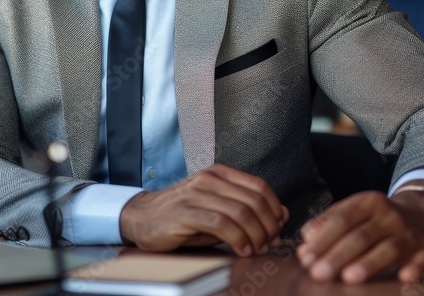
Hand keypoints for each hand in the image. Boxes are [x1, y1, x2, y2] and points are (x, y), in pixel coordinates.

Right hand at [119, 163, 288, 255]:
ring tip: (255, 248)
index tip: (276, 227)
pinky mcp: (186, 211)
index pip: (259, 186)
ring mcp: (197, 193)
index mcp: (220, 173)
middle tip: (268, 242)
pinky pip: (221, 223)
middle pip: (254, 201)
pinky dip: (237, 239)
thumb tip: (281, 214)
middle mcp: (210, 179)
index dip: (274, 209)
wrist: (142, 217)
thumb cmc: (182, 215)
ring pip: (241, 212)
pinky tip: (241, 249)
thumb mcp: (217, 207)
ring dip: (255, 236)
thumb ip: (245, 208)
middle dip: (268, 226)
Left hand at [295, 190, 423, 283]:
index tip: (305, 257)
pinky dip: (414, 268)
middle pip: (361, 236)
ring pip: (388, 249)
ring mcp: (409, 233)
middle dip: (338, 255)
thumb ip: (328, 222)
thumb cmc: (376, 217)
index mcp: (368, 202)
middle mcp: (390, 215)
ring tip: (348, 277)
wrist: (420, 213)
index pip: (342, 220)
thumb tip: (306, 236)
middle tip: (318, 273)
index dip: (323, 239)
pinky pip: (422, 260)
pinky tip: (404, 277)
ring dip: (368, 263)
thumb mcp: (353, 209)